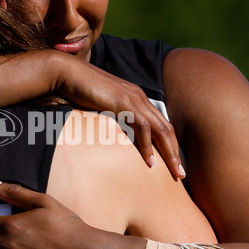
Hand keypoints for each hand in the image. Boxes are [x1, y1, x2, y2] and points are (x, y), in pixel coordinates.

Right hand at [55, 55, 184, 178]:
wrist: (66, 73)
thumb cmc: (78, 90)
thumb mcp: (100, 106)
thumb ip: (110, 116)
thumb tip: (110, 133)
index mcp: (136, 98)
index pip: (160, 124)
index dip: (169, 145)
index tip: (173, 164)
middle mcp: (139, 98)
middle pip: (167, 128)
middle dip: (176, 153)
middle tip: (181, 175)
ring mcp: (133, 99)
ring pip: (161, 130)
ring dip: (170, 153)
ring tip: (174, 173)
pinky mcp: (123, 103)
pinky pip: (142, 127)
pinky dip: (148, 146)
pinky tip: (150, 162)